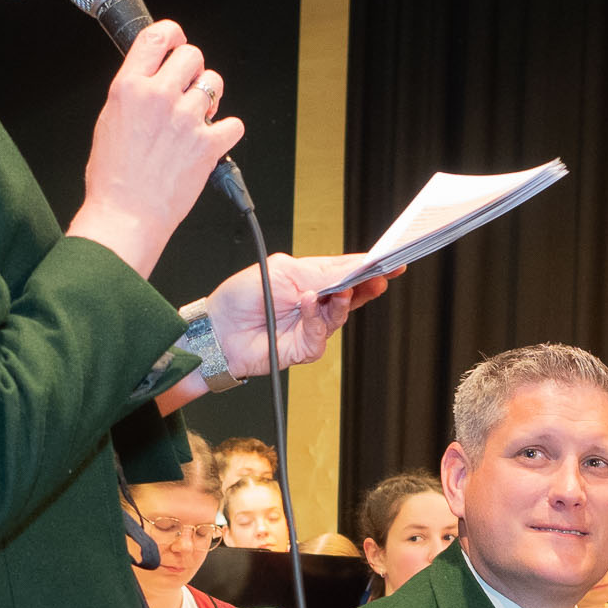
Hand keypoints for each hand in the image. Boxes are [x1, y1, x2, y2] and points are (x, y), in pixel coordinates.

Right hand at [66, 17, 244, 276]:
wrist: (126, 215)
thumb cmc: (112, 178)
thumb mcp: (109, 121)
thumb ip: (132, 93)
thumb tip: (149, 78)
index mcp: (130, 87)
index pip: (158, 37)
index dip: (173, 34)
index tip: (177, 41)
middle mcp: (160, 97)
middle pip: (193, 55)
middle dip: (193, 70)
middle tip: (188, 89)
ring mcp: (186, 119)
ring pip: (215, 83)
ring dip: (210, 98)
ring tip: (198, 117)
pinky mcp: (208, 144)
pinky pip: (233, 124)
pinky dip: (226, 132)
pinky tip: (212, 142)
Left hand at [199, 254, 391, 380]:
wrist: (218, 330)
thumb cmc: (241, 297)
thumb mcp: (283, 271)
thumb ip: (319, 271)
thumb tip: (351, 269)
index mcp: (310, 277)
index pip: (345, 270)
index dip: (367, 266)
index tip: (388, 260)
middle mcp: (314, 302)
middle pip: (351, 294)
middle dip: (367, 285)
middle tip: (381, 276)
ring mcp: (310, 325)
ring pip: (340, 315)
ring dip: (341, 302)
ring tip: (339, 289)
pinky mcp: (304, 347)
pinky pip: (320, 336)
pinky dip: (316, 320)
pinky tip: (308, 304)